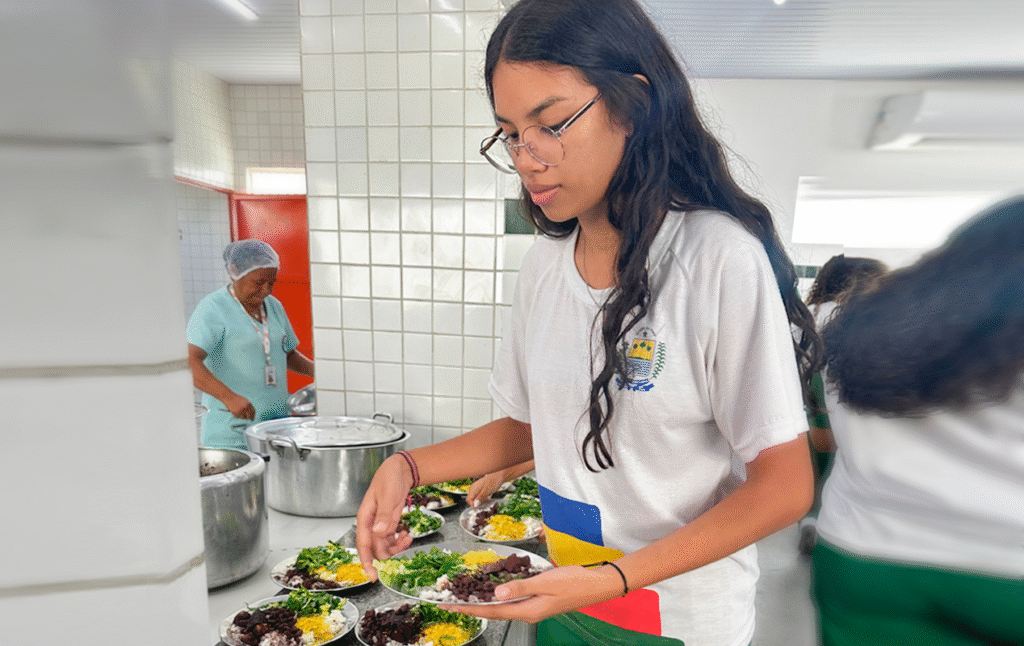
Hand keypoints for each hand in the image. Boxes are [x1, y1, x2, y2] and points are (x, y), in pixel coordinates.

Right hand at [223, 392, 254, 419]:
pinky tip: (235, 411)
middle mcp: (245, 407)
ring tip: (239, 412)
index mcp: (249, 404)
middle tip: (249, 419)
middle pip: (249, 416)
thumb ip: (248, 406)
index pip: (253, 412)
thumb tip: (251, 413)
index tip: (252, 418)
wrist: (229, 397)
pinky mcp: (236, 413)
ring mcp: (241, 410)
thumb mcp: (245, 401)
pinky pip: (238, 417)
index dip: (253, 416)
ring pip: (244, 417)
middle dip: (249, 418)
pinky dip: (238, 416)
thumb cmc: (236, 399)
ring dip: (242, 416)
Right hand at [355, 454, 414, 578]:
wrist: (399, 469)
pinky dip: (400, 542)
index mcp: (365, 517)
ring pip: (384, 547)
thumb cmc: (389, 478)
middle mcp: (370, 524)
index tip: (372, 576)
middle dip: (389, 553)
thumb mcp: (389, 494)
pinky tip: (407, 535)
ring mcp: (380, 525)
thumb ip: (385, 514)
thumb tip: (378, 532)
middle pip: (375, 549)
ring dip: (396, 547)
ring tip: (408, 537)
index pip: (363, 544)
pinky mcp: (388, 524)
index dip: (366, 562)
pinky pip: (391, 540)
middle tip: (404, 545)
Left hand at [439, 564, 624, 623]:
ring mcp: (533, 609)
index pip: (492, 611)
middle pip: (494, 611)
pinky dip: (499, 596)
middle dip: (471, 606)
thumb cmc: (573, 582)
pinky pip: (513, 601)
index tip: (450, 606)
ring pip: (503, 607)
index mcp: (527, 611)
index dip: (469, 608)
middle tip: (450, 601)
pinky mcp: (538, 602)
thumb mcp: (546, 582)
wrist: (596, 585)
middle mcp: (528, 613)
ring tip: (465, 596)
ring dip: (483, 602)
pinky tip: (492, 590)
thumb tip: (496, 594)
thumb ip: (520, 588)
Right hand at [466, 471, 506, 506]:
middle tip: (485, 503)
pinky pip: (479, 496)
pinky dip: (483, 498)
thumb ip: (480, 498)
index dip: (473, 505)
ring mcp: (476, 488)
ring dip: (481, 501)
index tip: (479, 507)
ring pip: (475, 499)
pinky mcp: (479, 489)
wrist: (498, 476)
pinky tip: (487, 496)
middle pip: (471, 500)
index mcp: (473, 488)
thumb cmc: (493, 481)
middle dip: (477, 503)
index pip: (468, 500)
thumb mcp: (487, 491)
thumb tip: (475, 505)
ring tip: (487, 498)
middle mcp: (473, 488)